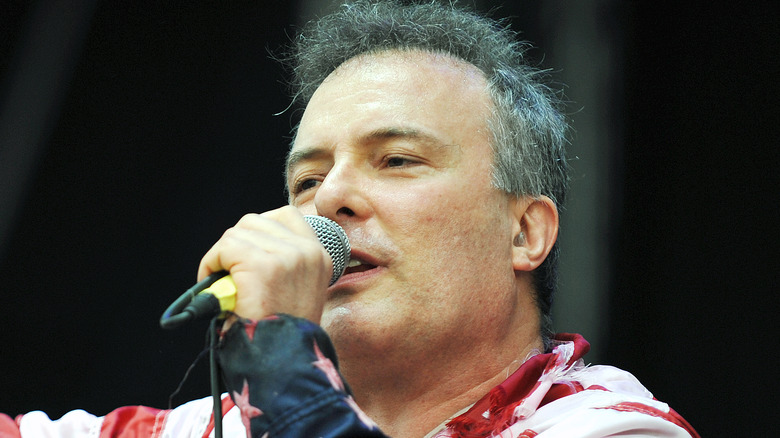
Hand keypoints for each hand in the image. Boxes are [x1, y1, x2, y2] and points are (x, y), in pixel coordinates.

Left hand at [197, 206, 333, 323]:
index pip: (287, 216)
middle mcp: (307, 251)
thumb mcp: (297, 290)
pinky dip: (211, 264)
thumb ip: (283, 263)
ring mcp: (286, 255)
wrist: (283, 362)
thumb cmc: (282, 334)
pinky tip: (216, 284)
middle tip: (231, 273)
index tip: (247, 253)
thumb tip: (244, 245)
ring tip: (224, 282)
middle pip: (255, 221)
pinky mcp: (261, 264)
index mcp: (319, 256)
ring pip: (236, 233)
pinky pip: (224, 248)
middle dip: (236, 244)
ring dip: (222, 256)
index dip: (260, 230)